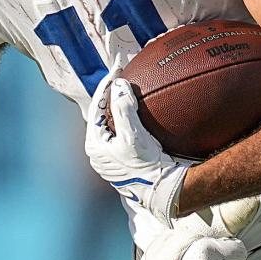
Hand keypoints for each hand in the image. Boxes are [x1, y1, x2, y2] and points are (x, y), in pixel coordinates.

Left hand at [85, 75, 191, 226]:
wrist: (165, 191)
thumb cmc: (146, 167)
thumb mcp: (133, 136)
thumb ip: (123, 109)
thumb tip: (119, 84)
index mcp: (95, 145)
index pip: (97, 106)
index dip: (107, 85)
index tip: (119, 68)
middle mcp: (101, 150)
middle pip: (104, 113)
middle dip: (114, 92)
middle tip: (125, 74)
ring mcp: (114, 155)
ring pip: (115, 121)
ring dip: (124, 103)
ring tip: (134, 86)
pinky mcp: (128, 157)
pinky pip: (127, 129)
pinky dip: (134, 115)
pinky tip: (145, 108)